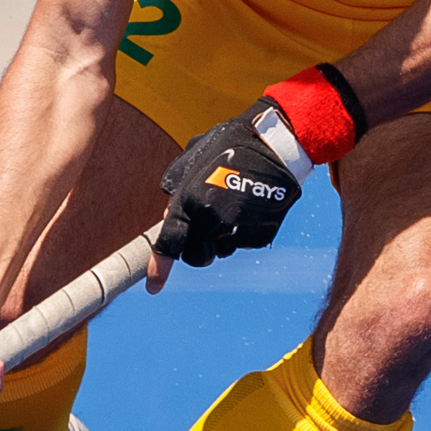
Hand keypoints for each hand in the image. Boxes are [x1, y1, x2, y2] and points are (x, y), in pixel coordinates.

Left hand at [153, 99, 304, 270]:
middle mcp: (210, 216)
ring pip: (221, 250)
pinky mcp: (259, 233)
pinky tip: (253, 206)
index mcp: (189, 198)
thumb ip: (178, 185)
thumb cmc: (232, 144)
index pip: (170, 241)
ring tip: (236, 204)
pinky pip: (244, 243)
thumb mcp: (195, 156)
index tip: (154, 287)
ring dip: (223, 237)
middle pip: (196, 256)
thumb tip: (170, 211)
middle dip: (199, 248)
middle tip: (209, 228)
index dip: (160, 266)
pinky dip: (245, 231)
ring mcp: (236, 227)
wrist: (276, 144)